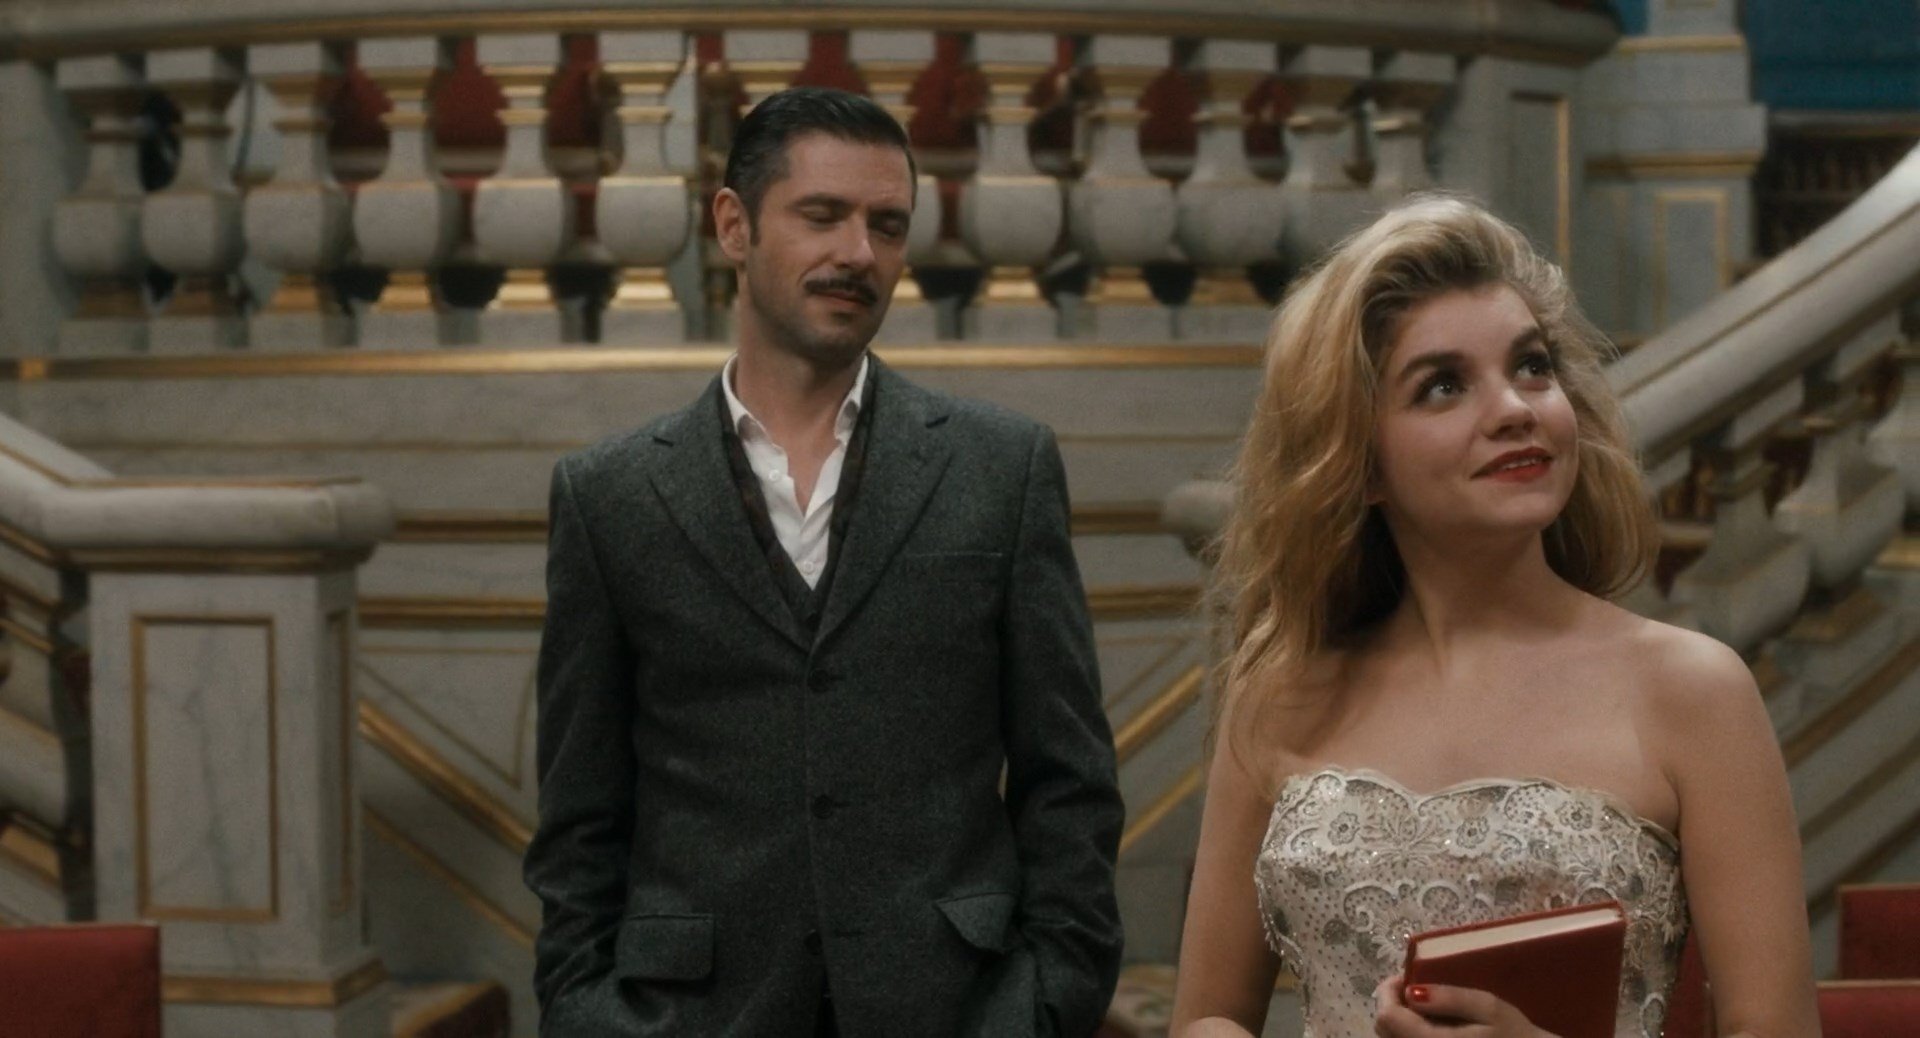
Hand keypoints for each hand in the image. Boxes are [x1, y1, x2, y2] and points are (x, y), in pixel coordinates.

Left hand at [1372, 975, 1556, 1037]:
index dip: (1388, 992)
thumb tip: (1410, 992)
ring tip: (1430, 1013)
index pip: (1385, 1017)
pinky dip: (1414, 1037)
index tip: (1406, 978)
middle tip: (1419, 993)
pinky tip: (1437, 1032)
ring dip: (1404, 1025)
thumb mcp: (1489, 1009)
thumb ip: (1448, 998)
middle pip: (1385, 1031)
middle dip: (1395, 1007)